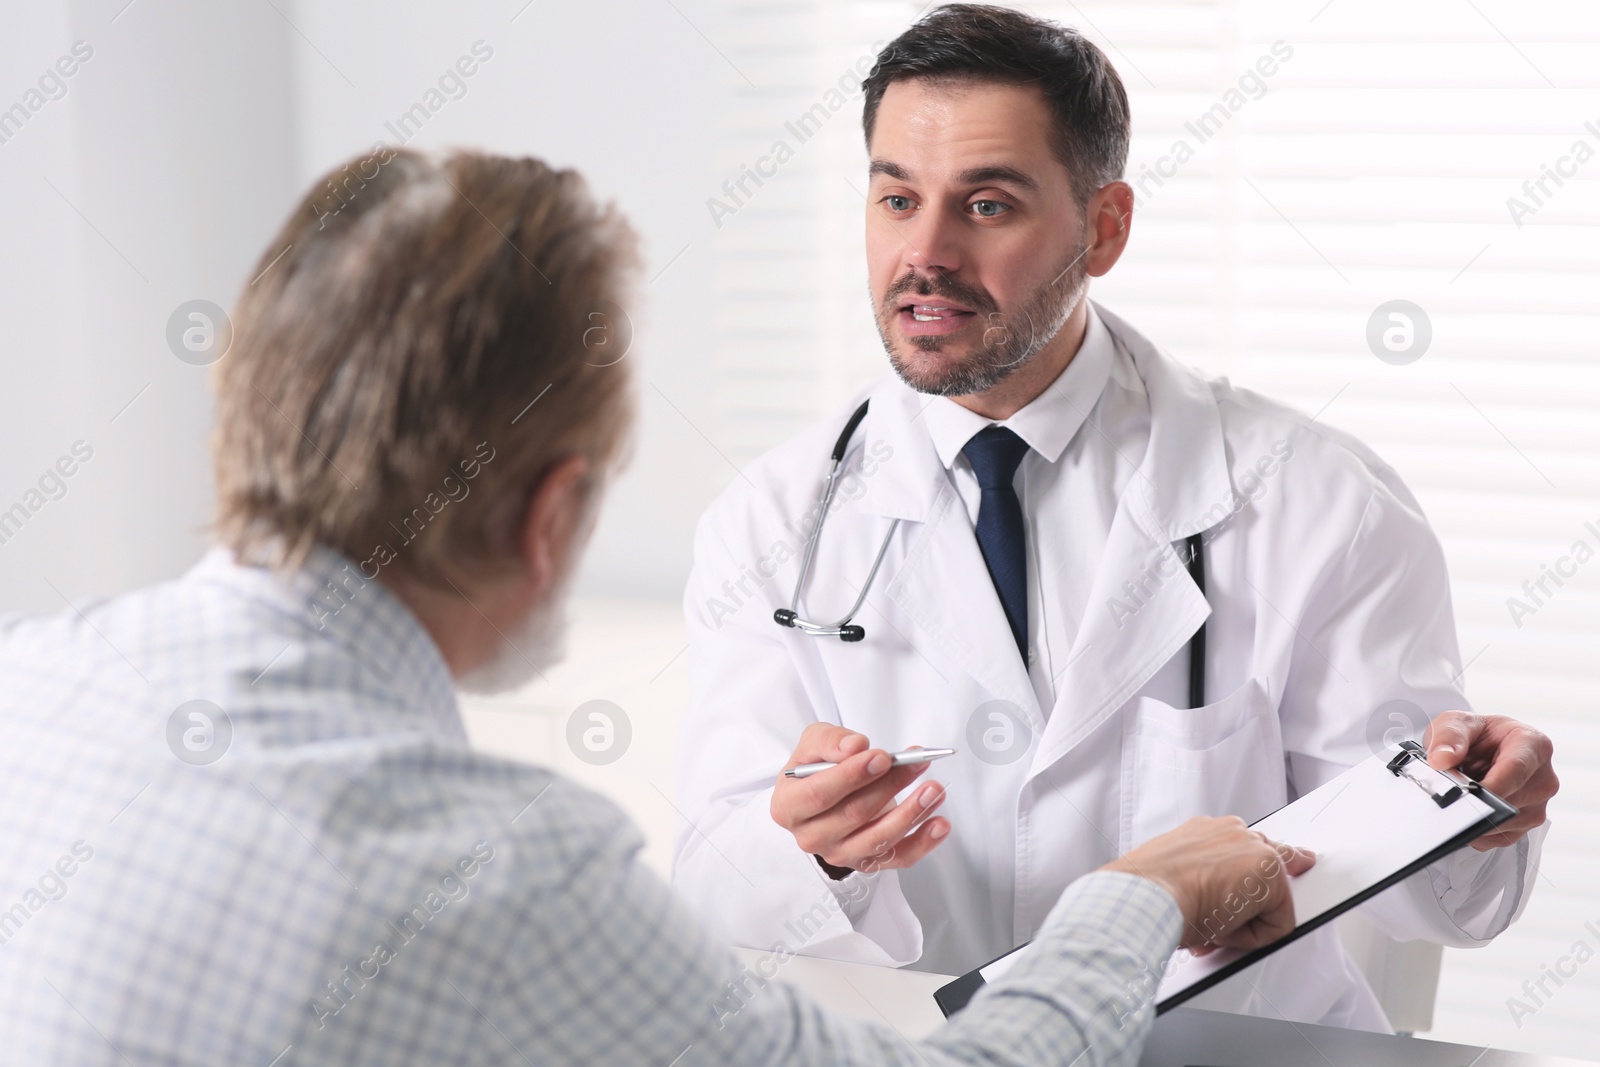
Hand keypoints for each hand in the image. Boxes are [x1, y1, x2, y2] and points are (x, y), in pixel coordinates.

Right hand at [771, 724, 949, 874]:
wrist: (823, 793)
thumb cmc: (817, 768)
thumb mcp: (813, 743)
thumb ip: (830, 741)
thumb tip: (855, 748)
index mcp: (789, 807)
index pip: (820, 794)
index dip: (852, 776)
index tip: (882, 757)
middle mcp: (811, 837)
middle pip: (854, 815)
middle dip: (889, 786)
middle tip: (916, 764)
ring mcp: (840, 854)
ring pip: (879, 839)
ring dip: (911, 813)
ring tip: (934, 789)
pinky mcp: (867, 863)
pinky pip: (898, 858)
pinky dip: (923, 842)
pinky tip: (940, 823)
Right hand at [1102, 816, 1314, 953]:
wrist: (1144, 898)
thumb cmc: (1147, 891)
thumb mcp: (1172, 877)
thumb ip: (1197, 879)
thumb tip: (1205, 904)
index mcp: (1205, 830)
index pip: (1244, 844)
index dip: (1253, 868)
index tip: (1279, 863)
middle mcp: (1232, 831)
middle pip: (1272, 860)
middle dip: (1261, 892)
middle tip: (1263, 899)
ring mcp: (1254, 848)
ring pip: (1272, 894)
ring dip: (1250, 918)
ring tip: (1214, 929)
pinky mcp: (1270, 875)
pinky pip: (1278, 919)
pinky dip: (1256, 936)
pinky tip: (1224, 933)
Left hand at [1425, 711, 1557, 850]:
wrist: (1480, 749)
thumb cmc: (1476, 735)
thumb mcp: (1457, 723)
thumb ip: (1449, 737)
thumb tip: (1442, 759)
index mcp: (1533, 745)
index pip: (1516, 770)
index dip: (1490, 786)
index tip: (1466, 793)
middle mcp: (1542, 778)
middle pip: (1510, 802)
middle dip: (1475, 802)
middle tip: (1448, 795)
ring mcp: (1536, 805)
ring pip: (1503, 825)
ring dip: (1473, 816)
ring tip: (1459, 797)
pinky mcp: (1524, 826)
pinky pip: (1496, 839)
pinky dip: (1474, 831)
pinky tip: (1465, 812)